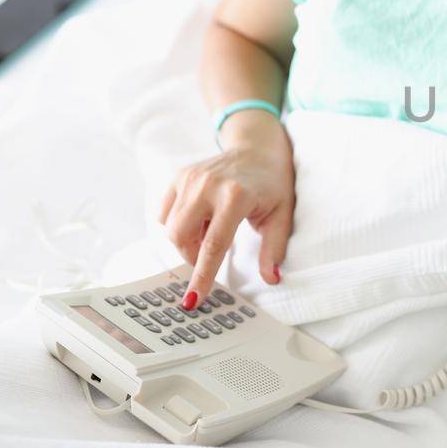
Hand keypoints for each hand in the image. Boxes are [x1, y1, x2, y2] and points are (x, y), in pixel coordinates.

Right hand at [157, 114, 293, 309]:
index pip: (213, 245)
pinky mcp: (179, 175)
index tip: (193, 300)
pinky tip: (199, 217)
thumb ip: (274, 248)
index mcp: (236, 196)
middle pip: (180, 236)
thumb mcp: (281, 216)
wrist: (258, 147)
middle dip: (190, 255)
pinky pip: (164, 212)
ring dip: (186, 240)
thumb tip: (271, 279)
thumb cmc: (272, 184)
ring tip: (210, 230)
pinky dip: (177, 223)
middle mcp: (208, 185)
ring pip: (170, 226)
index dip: (202, 275)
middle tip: (210, 253)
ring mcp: (190, 178)